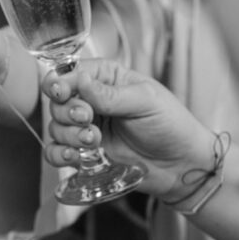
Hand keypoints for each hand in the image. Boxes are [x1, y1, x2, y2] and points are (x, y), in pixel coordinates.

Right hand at [42, 59, 215, 199]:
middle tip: (88, 120)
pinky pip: (56, 152)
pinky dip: (59, 154)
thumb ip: (110, 93)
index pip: (70, 73)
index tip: (63, 94)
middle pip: (57, 101)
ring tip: (94, 141)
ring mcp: (86, 128)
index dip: (60, 83)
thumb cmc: (171, 125)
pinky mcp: (84, 153)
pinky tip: (75, 157)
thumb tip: (81, 80)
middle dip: (68, 112)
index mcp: (106, 78)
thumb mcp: (146, 101)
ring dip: (68, 135)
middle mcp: (91, 101)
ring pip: (55, 127)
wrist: (182, 166)